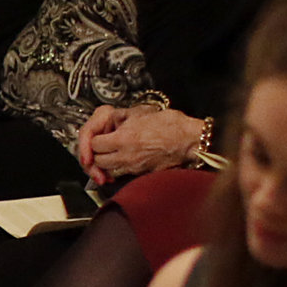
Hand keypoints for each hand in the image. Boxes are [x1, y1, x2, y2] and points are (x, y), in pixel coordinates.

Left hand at [82, 107, 202, 184]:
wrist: (192, 140)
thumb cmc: (172, 125)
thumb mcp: (141, 112)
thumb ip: (120, 117)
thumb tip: (109, 121)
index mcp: (123, 139)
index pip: (94, 144)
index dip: (94, 139)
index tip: (99, 135)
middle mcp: (127, 156)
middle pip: (98, 161)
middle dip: (96, 154)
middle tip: (101, 147)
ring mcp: (135, 167)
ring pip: (109, 171)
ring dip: (106, 164)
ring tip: (111, 155)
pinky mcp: (144, 174)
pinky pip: (124, 175)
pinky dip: (120, 169)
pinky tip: (125, 161)